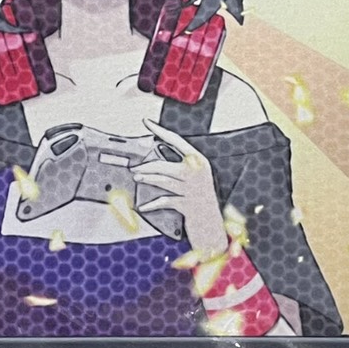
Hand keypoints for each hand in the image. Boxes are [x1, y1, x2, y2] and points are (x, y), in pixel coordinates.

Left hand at [134, 118, 226, 253]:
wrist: (213, 224)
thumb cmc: (202, 200)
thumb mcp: (196, 178)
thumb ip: (182, 166)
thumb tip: (158, 159)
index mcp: (199, 161)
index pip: (176, 140)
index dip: (160, 130)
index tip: (147, 123)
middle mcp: (196, 172)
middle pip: (164, 165)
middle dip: (146, 166)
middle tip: (135, 168)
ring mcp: (192, 189)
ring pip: (163, 181)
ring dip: (147, 179)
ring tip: (137, 178)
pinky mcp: (186, 204)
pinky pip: (164, 201)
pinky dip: (152, 204)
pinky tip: (144, 206)